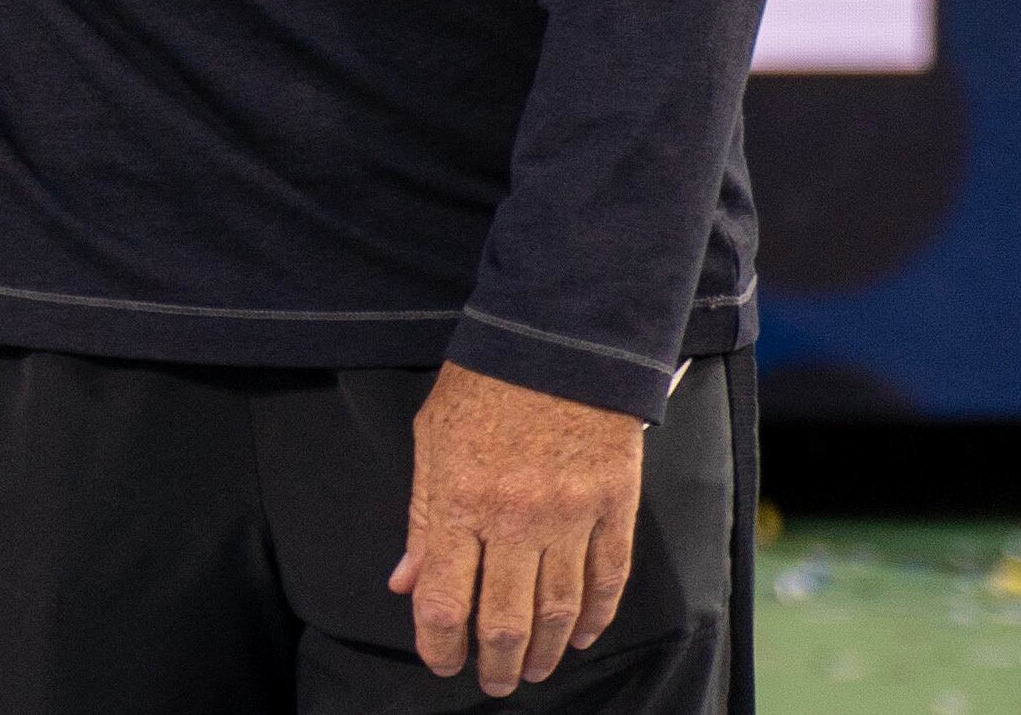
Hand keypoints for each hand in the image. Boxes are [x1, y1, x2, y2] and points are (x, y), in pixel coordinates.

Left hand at [389, 364, 650, 694]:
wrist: (557, 340)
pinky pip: (608, 580)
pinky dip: (596, 616)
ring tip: (534, 670)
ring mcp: (571, 518)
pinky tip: (583, 635)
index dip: (440, 645)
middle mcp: (516, 520)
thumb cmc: (482, 386)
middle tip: (493, 683)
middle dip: (497, 664)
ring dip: (547, 651)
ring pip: (561, 611)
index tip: (441, 662)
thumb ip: (422, 519)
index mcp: (461, 502)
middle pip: (507, 620)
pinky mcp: (613, 508)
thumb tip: (407, 583)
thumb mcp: (431, 441)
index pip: (446, 602)